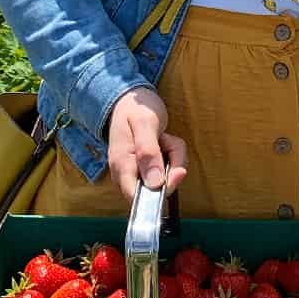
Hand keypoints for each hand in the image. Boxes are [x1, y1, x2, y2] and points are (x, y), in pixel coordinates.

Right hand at [106, 88, 187, 204]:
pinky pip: (169, 169)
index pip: (137, 198)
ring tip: (164, 137)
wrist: (129, 99)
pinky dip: (174, 153)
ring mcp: (138, 172)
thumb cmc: (134, 108)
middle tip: (167, 140)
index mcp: (121, 165)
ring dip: (174, 155)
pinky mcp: (149, 169)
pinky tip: (165, 140)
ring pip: (167, 177)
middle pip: (159, 187)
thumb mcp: (144, 123)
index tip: (177, 173)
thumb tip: (154, 184)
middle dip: (172, 164)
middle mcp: (127, 174)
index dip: (159, 193)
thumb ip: (148, 152)